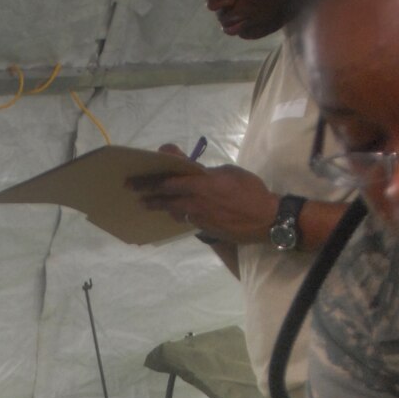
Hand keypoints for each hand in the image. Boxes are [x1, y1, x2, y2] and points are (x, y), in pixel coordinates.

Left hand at [129, 163, 278, 243]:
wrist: (265, 219)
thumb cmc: (250, 191)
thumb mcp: (228, 172)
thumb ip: (205, 171)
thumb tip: (190, 169)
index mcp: (201, 183)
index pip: (169, 180)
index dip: (151, 179)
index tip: (136, 179)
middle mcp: (195, 201)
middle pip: (165, 197)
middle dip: (147, 194)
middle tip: (133, 192)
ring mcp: (199, 217)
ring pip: (173, 210)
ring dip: (159, 206)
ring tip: (147, 204)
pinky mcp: (204, 228)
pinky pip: (185, 219)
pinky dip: (177, 214)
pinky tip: (172, 212)